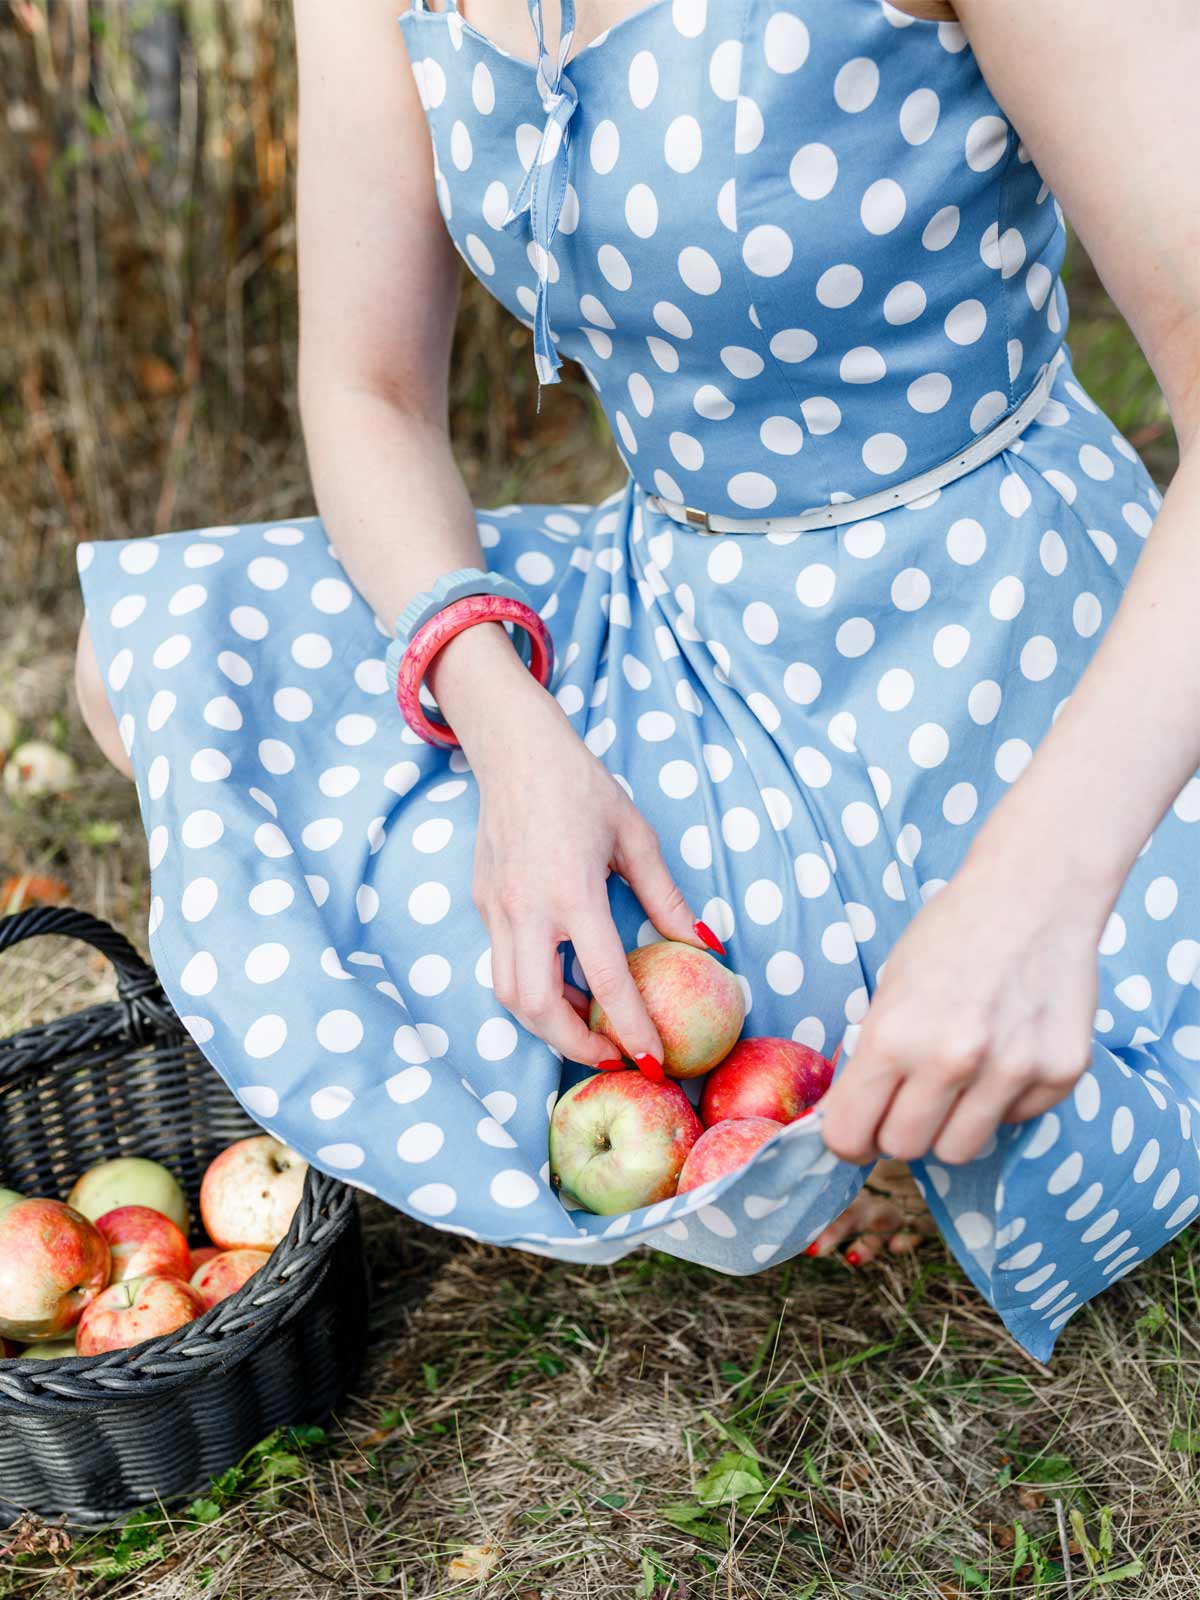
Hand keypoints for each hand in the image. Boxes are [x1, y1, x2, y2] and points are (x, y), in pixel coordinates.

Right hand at [428, 625, 713, 1070]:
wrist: (515, 750)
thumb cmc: (581, 786)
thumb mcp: (635, 837)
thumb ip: (665, 897)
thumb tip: (705, 944)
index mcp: (573, 892)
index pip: (606, 979)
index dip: (632, 1028)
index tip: (652, 1060)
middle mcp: (528, 909)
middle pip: (539, 1008)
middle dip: (576, 1045)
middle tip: (613, 1055)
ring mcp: (498, 909)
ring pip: (510, 996)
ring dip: (548, 1024)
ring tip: (589, 1024)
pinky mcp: (482, 904)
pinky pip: (501, 965)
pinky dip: (531, 991)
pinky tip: (563, 985)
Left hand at [818, 841, 1107, 1166]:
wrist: (1034, 893)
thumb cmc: (951, 935)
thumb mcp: (890, 986)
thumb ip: (873, 1054)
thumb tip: (848, 1118)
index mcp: (894, 1035)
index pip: (850, 1133)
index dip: (848, 1138)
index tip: (856, 1132)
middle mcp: (951, 1059)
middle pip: (904, 1149)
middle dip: (899, 1130)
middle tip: (909, 1100)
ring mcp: (1011, 1070)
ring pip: (960, 1150)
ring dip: (951, 1125)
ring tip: (959, 1079)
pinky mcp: (1061, 1073)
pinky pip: (1015, 1121)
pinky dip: (1005, 1100)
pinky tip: (1008, 1050)